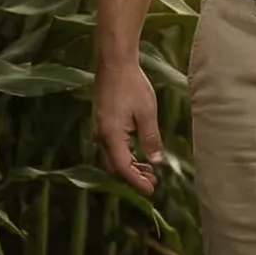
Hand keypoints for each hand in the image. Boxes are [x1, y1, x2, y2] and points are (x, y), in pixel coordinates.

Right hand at [94, 59, 162, 194]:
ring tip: (150, 169)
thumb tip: (157, 162)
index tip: (151, 191)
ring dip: (129, 165)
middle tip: (153, 181)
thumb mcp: (147, 113)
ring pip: (112, 157)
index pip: (123, 168)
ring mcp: (98, 129)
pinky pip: (111, 146)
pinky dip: (124, 154)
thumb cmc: (132, 85)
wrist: (113, 63)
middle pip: (114, 166)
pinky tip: (138, 152)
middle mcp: (100, 136)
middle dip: (133, 176)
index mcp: (111, 135)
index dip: (136, 182)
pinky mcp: (101, 122)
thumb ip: (151, 139)